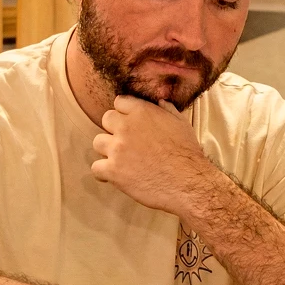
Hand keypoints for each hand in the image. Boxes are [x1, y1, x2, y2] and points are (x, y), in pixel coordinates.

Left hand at [92, 96, 214, 214]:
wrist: (188, 183)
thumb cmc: (187, 154)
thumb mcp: (181, 124)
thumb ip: (167, 110)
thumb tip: (160, 101)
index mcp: (142, 112)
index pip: (119, 102)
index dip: (125, 113)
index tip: (130, 124)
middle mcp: (126, 127)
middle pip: (106, 120)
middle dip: (114, 130)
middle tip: (126, 143)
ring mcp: (117, 148)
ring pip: (98, 143)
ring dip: (107, 151)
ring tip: (121, 161)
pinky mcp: (113, 170)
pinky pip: (96, 168)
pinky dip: (104, 173)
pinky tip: (115, 177)